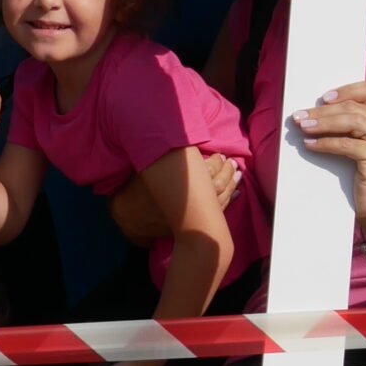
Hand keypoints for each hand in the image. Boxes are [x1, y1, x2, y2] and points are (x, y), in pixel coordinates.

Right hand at [108, 151, 238, 245]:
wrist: (129, 220)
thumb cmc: (134, 192)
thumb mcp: (144, 168)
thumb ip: (160, 156)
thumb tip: (170, 141)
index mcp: (181, 183)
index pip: (207, 171)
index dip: (216, 163)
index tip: (220, 156)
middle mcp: (190, 200)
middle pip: (217, 185)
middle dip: (227, 173)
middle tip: (233, 163)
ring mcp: (192, 215)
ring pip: (220, 200)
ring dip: (231, 186)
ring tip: (237, 175)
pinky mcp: (192, 224)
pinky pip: (216, 213)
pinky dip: (228, 201)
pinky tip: (235, 194)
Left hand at [293, 80, 365, 241]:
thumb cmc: (359, 171)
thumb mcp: (354, 143)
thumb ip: (345, 125)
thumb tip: (311, 112)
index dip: (346, 90)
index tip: (323, 98)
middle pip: (353, 107)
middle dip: (323, 111)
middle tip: (300, 116)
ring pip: (352, 122)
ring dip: (323, 123)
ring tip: (303, 127)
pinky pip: (347, 145)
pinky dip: (326, 143)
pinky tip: (310, 144)